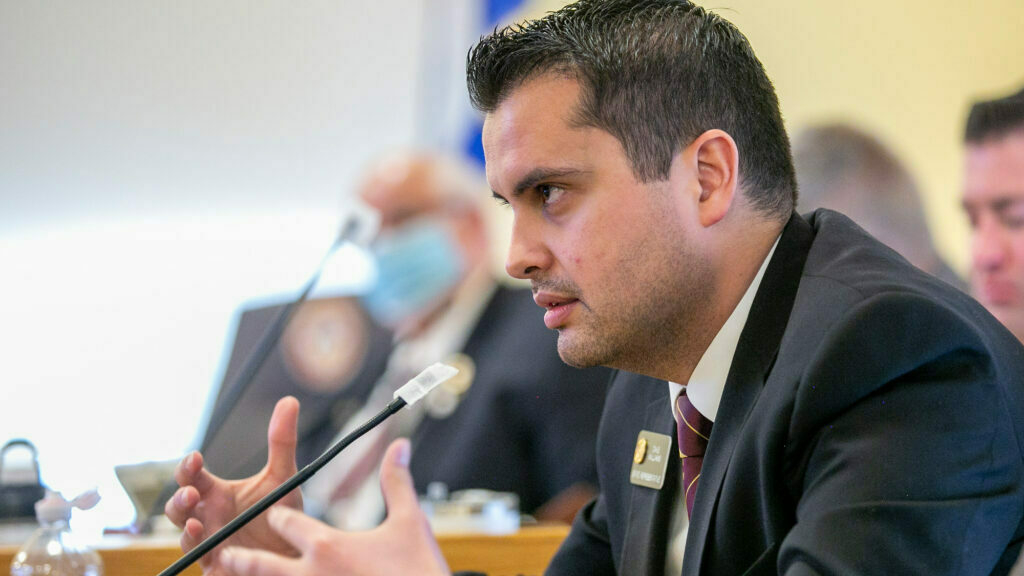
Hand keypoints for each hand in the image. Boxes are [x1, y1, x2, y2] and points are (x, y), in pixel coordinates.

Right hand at [164, 396, 303, 573]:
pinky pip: (201, 561)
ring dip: (186, 530)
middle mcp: (206, 517)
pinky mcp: (216, 566)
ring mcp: (209, 543)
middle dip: (179, 499)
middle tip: (192, 492)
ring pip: (185, 537)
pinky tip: (211, 548)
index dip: (189, 467)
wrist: (296, 552)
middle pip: (179, 507)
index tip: (196, 457)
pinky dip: (201, 554)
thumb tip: (290, 401)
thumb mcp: (282, 477)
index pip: (192, 477)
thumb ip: (281, 442)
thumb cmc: (282, 514)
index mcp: (216, 493)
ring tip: (196, 523)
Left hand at [218, 439, 449, 575]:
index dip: (279, 516)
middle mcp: (312, 573)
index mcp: (328, 545)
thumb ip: (396, 481)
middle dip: (244, 559)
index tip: (273, 513)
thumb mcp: (409, 520)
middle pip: (262, 565)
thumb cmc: (417, 568)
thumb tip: (399, 446)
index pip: (287, 522)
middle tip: (227, 556)